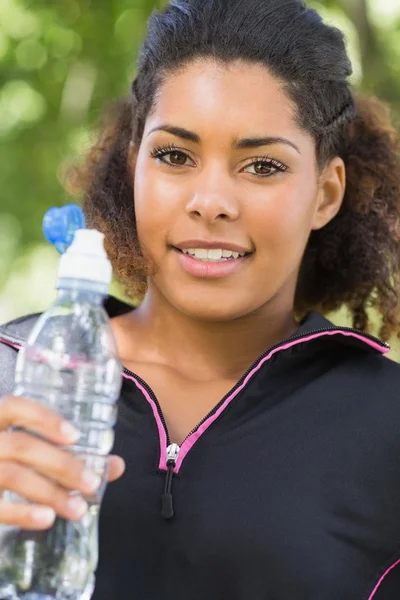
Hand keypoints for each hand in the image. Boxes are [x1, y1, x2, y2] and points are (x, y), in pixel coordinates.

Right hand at [0, 394, 124, 529]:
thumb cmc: (10, 466)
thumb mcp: (31, 454)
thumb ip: (70, 456)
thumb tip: (116, 465)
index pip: (13, 406)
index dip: (43, 418)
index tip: (75, 436)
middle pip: (21, 445)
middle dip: (61, 464)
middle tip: (92, 483)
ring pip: (12, 475)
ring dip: (50, 493)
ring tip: (79, 509)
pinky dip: (23, 513)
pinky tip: (48, 518)